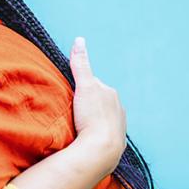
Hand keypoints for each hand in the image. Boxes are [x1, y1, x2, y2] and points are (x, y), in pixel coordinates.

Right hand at [70, 37, 126, 167]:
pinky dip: (97, 131)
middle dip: (87, 102)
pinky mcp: (116, 140)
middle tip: (72, 109)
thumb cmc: (92, 117)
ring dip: (93, 118)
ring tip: (80, 124)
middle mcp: (118, 107)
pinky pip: (105, 131)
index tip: (70, 94)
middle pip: (98, 99)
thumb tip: (79, 40)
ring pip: (102, 116)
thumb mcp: (84, 86)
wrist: (102, 149)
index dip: (79, 86)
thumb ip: (80, 64)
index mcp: (110, 92)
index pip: (92, 83)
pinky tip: (89, 136)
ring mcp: (118, 124)